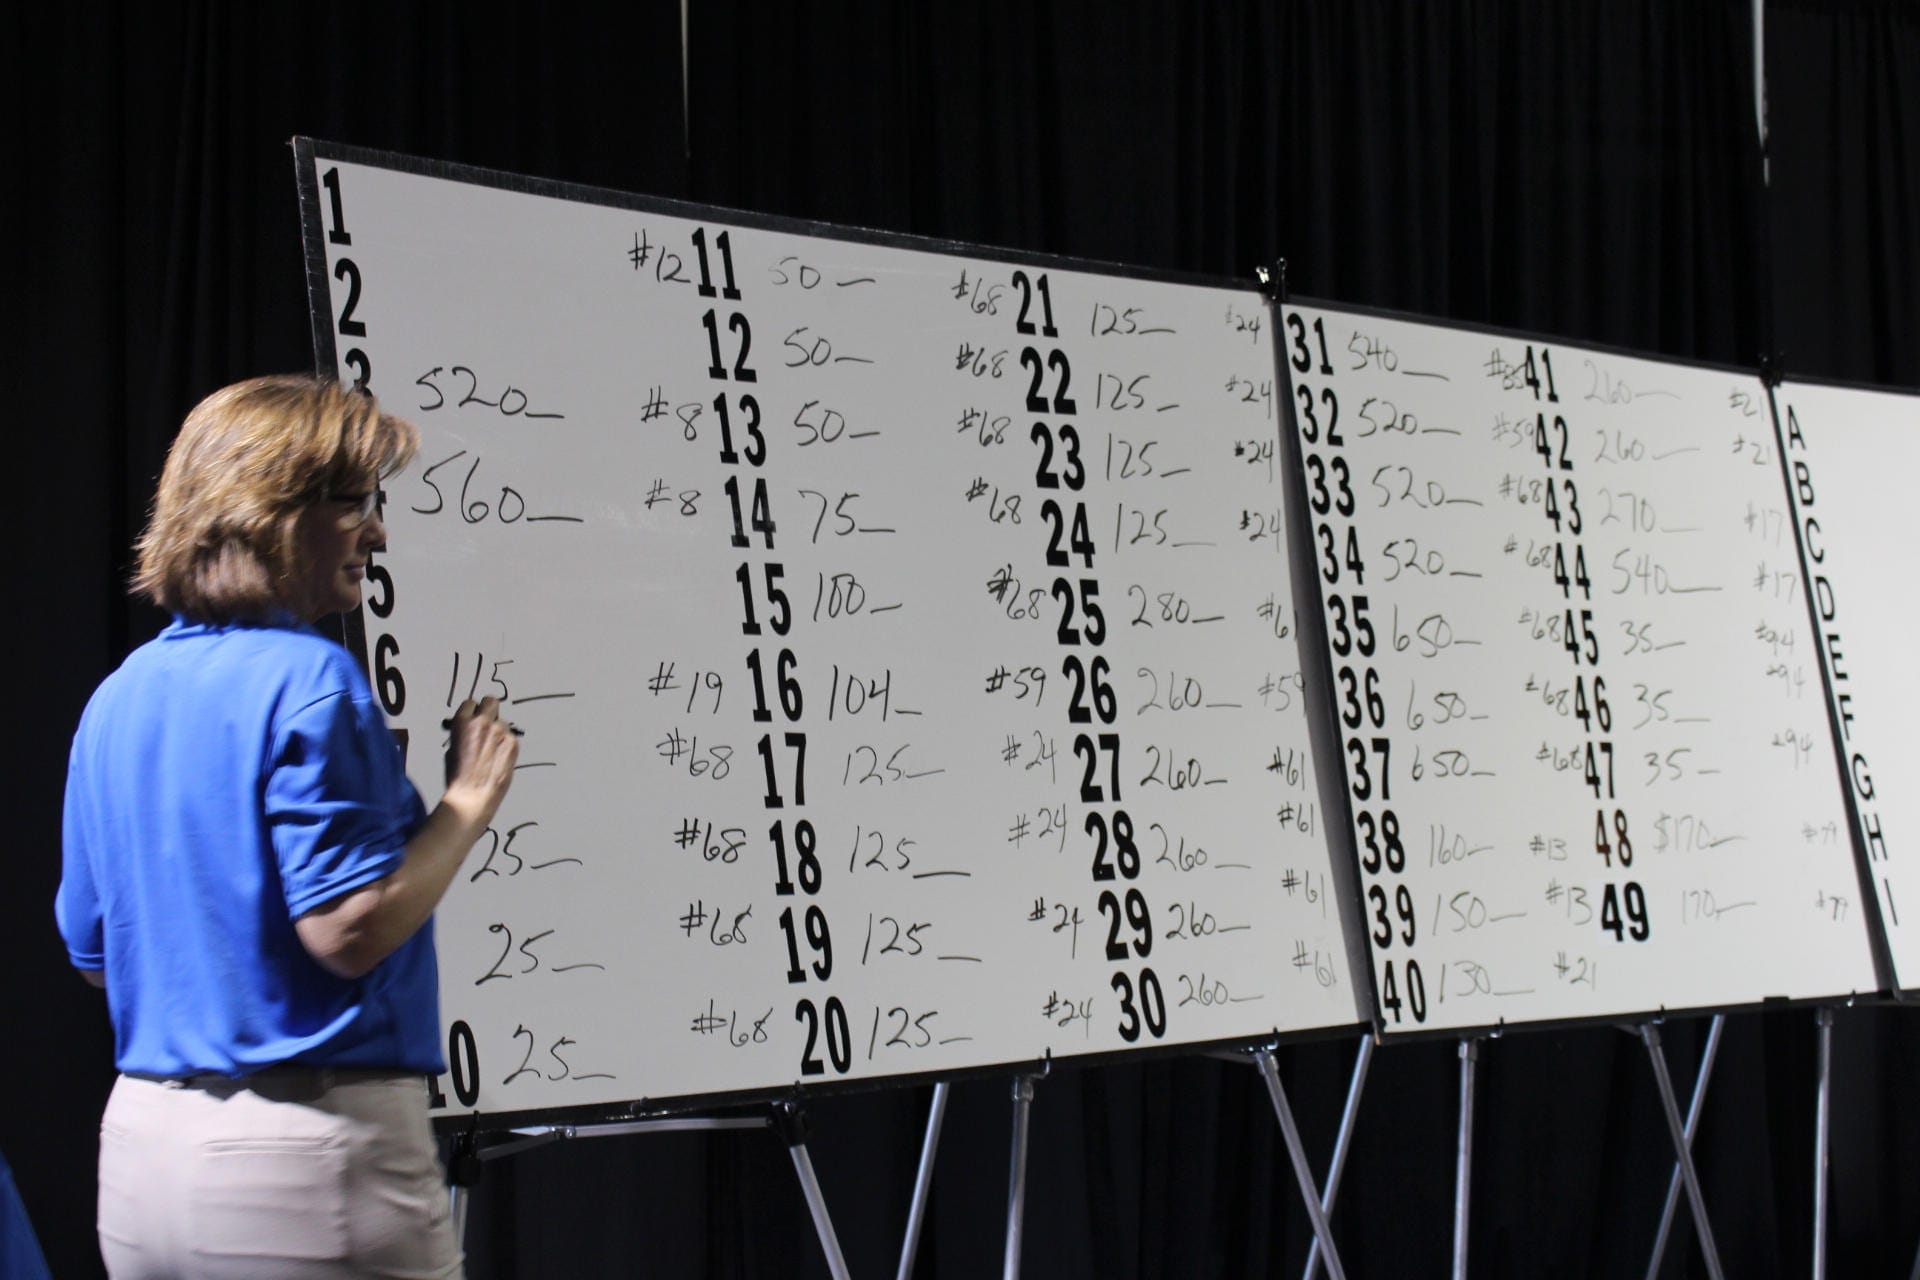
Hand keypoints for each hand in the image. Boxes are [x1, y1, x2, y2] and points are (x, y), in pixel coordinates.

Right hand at [444, 696, 518, 826]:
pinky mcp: (513, 743)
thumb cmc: (457, 776)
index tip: (473, 719)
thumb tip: (470, 730)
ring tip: (493, 750)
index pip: (471, 703)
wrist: (472, 795)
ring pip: (502, 722)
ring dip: (498, 731)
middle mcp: (482, 722)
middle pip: (491, 701)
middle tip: (488, 723)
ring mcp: (500, 731)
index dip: (472, 712)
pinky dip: (506, 745)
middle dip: (489, 710)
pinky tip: (500, 759)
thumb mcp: (452, 749)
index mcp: (462, 722)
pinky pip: (510, 737)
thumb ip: (462, 734)